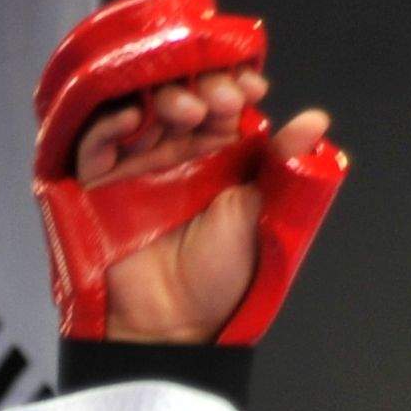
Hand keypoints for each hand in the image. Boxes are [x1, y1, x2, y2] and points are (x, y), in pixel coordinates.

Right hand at [73, 67, 334, 345]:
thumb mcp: (261, 213)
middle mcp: (175, 154)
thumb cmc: (221, 281)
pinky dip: (109, 123)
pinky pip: (94, 141)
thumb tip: (315, 122)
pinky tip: (134, 121)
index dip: (233, 83)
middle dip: (201, 85)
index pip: (221, 99)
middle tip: (220, 102)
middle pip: (180, 93)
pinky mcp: (98, 184)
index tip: (250, 89)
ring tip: (187, 111)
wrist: (176, 327)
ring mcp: (136, 166)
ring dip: (164, 96)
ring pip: (140, 106)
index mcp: (217, 156)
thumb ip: (283, 163)